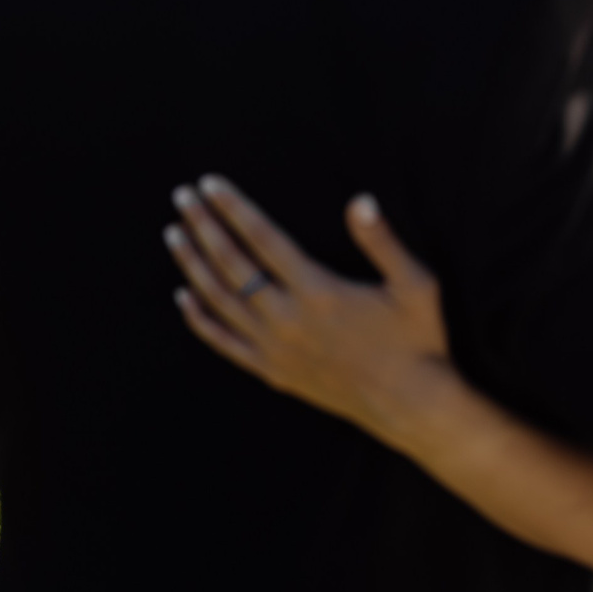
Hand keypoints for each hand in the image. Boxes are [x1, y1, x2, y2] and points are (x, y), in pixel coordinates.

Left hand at [165, 175, 455, 443]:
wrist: (412, 406)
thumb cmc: (418, 341)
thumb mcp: (415, 286)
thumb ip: (383, 242)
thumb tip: (361, 200)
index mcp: (318, 292)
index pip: (262, 239)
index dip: (233, 208)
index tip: (209, 184)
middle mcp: (288, 320)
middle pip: (231, 264)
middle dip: (203, 226)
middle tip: (182, 197)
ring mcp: (276, 349)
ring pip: (220, 301)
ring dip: (193, 265)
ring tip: (174, 234)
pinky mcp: (273, 372)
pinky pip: (225, 343)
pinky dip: (200, 320)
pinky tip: (182, 297)